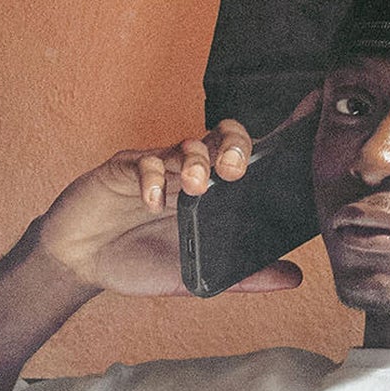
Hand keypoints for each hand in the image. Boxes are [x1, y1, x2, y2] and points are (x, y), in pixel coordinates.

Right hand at [27, 89, 318, 298]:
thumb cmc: (138, 261)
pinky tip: (152, 201)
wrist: (80, 262)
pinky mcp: (122, 168)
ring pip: (186, 143)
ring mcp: (156, 165)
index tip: (309, 112)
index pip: (247, 156)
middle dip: (235, 145)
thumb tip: (294, 278)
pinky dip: (152, 178)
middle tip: (235, 171)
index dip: (278, 135)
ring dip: (195, 161)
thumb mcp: (196, 276)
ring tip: (195, 187)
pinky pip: (143, 160)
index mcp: (210, 192)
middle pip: (221, 137)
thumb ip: (243, 276)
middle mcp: (187, 170)